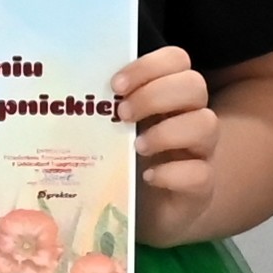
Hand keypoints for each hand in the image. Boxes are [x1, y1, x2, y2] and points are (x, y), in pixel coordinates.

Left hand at [117, 46, 226, 242]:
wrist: (139, 212)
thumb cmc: (122, 163)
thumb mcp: (110, 131)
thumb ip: (101, 110)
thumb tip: (66, 96)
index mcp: (169, 96)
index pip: (176, 60)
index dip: (149, 66)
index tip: (116, 85)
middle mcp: (190, 117)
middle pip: (194, 86)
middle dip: (155, 95)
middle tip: (123, 115)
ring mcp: (200, 152)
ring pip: (206, 125)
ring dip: (167, 132)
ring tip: (136, 148)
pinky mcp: (201, 187)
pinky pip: (201, 174)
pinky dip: (173, 174)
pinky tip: (148, 178)